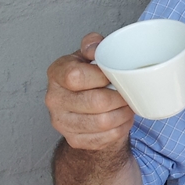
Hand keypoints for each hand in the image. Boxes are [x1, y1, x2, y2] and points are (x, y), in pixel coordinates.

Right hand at [45, 33, 133, 151]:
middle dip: (120, 98)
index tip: (115, 76)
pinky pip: (104, 138)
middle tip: (130, 94)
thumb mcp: (90, 56)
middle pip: (95, 102)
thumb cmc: (90, 77)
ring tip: (129, 107)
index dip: (102, 77)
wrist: (86, 107)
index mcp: (56, 73)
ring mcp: (62, 122)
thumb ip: (93, 45)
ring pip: (103, 122)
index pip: (76, 76)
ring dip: (123, 114)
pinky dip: (120, 129)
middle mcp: (54, 99)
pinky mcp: (74, 140)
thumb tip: (95, 47)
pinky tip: (122, 120)